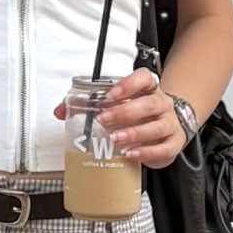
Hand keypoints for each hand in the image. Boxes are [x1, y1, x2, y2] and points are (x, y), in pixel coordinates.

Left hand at [53, 69, 186, 168]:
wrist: (165, 131)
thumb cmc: (137, 117)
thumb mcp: (116, 107)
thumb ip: (88, 106)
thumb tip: (60, 110)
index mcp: (147, 90)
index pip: (144, 78)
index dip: (129, 84)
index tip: (111, 95)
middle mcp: (161, 104)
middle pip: (149, 103)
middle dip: (125, 111)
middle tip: (105, 120)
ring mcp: (169, 124)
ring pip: (157, 126)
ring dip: (135, 132)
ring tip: (115, 139)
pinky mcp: (172, 144)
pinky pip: (164, 148)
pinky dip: (147, 152)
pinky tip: (131, 154)